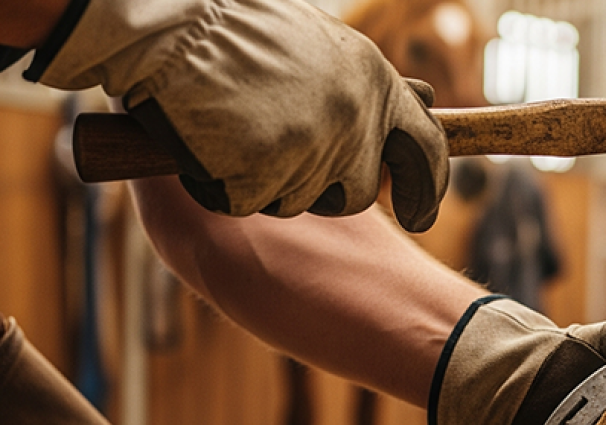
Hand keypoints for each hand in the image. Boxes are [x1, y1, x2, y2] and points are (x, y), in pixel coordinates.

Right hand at [37, 0, 447, 225]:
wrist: (171, 22)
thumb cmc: (236, 27)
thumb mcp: (320, 45)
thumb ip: (361, 88)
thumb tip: (417, 108)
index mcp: (375, 80)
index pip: (427, 148)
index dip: (427, 188)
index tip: (422, 215)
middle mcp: (355, 119)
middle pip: (358, 193)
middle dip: (328, 191)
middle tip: (287, 166)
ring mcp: (312, 149)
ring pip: (298, 199)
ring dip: (267, 179)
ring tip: (233, 125)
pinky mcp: (265, 174)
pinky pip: (249, 201)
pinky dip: (223, 182)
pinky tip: (206, 139)